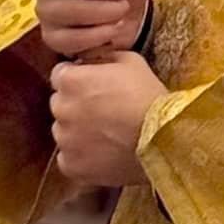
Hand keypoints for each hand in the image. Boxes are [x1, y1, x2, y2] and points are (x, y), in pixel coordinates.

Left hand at [49, 52, 166, 185]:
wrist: (163, 139)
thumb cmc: (149, 96)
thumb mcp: (131, 61)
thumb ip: (104, 57)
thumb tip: (92, 60)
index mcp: (71, 80)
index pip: (60, 75)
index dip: (78, 78)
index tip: (93, 84)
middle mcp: (61, 109)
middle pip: (61, 103)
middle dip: (76, 104)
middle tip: (104, 110)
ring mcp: (64, 140)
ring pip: (64, 132)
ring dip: (78, 131)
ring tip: (107, 135)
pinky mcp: (72, 165)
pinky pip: (69, 158)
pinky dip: (82, 157)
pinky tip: (104, 153)